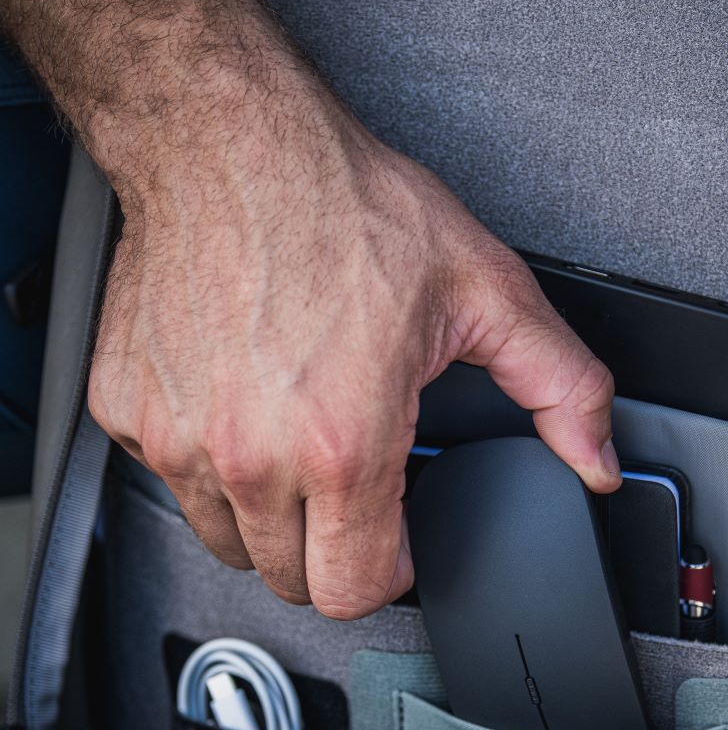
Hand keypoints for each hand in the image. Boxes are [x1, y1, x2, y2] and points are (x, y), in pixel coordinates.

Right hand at [0, 0, 618, 619]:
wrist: (234, 141)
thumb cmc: (346, 204)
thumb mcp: (487, 292)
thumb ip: (561, 387)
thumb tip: (597, 459)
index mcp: (342, 442)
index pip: (356, 588)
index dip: (391, 566)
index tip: (397, 534)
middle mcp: (249, 454)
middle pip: (291, 575)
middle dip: (334, 542)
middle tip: (357, 474)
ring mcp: (177, 436)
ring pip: (228, 540)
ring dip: (271, 512)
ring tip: (302, 436)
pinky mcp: (129, 410)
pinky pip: (174, 479)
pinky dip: (211, 462)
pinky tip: (245, 400)